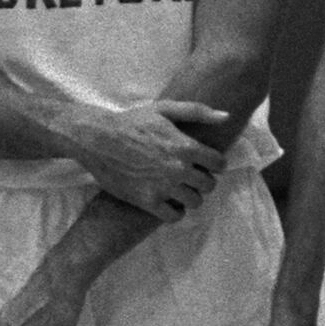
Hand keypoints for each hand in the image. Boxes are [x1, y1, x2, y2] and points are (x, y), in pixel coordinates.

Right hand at [65, 99, 228, 221]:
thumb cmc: (131, 121)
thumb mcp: (164, 109)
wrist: (97, 139)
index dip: (215, 163)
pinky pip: (174, 216)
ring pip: (194, 202)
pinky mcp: (147, 201)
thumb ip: (198, 112)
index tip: (206, 162)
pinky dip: (175, 211)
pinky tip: (168, 200)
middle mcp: (177, 169)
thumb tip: (227, 116)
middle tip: (192, 176)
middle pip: (209, 185)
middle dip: (203, 180)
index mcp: (185, 146)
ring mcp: (162, 187)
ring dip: (190, 196)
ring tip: (180, 188)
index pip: (219, 164)